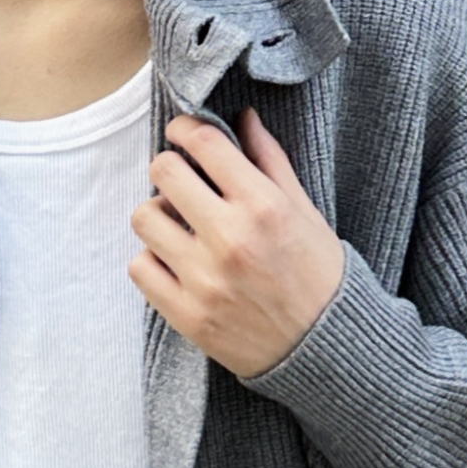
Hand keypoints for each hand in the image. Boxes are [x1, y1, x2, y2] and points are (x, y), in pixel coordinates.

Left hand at [129, 107, 345, 378]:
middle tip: (181, 180)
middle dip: (169, 168)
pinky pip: (140, 267)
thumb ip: (269, 161)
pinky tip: (177, 261)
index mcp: (263, 206)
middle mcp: (230, 239)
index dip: (185, 128)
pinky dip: (153, 259)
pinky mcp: (186, 315)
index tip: (183, 133)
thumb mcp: (305, 211)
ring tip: (181, 225)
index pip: (203, 143)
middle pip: (163, 173)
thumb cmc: (319, 275)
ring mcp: (204, 280)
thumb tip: (242, 118)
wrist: (326, 349)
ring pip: (144, 218)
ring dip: (160, 215)